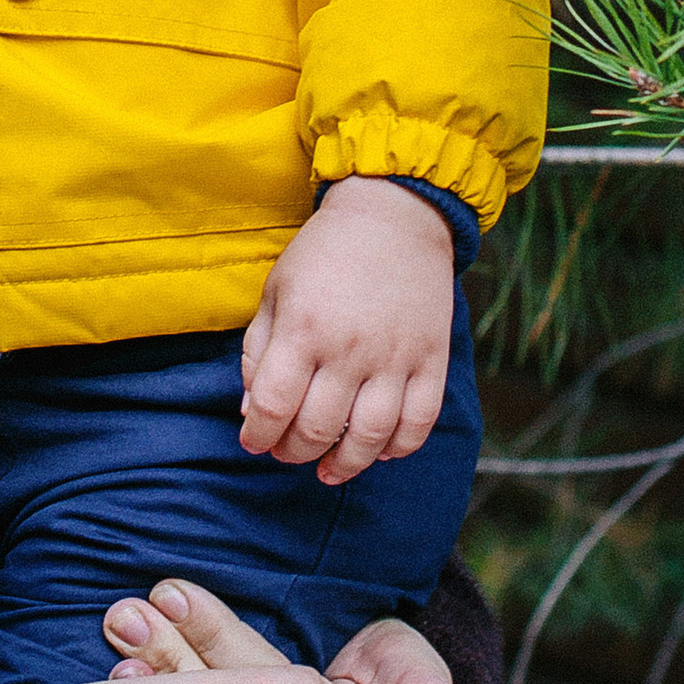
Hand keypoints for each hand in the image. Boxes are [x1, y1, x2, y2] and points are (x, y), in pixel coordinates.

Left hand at [239, 178, 453, 483]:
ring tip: (326, 468)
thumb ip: (258, 350)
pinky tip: (379, 450)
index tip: (253, 440)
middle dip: (294, 452)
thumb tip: (252, 410)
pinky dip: (398, 448)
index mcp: (303, 327)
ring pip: (369, 437)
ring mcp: (395, 358)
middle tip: (287, 451)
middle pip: (318, 429)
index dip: (258, 434)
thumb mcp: (277, 289)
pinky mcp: (431, 360)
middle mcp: (349, 349)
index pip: (273, 405)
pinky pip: (419, 423)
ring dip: (344, 464)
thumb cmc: (325, 253)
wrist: (395, 216)